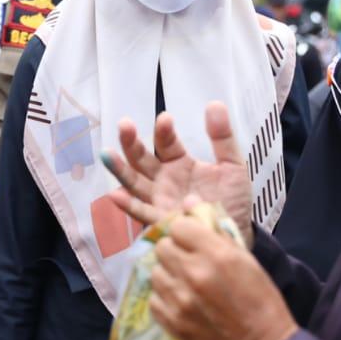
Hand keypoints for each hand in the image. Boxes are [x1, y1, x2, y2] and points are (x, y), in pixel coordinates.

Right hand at [102, 102, 253, 244]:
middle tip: (125, 125)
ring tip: (106, 154)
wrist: (234, 235)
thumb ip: (223, 138)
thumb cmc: (231, 201)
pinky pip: (142, 212)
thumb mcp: (233, 166)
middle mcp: (164, 180)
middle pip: (142, 159)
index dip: (164, 131)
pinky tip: (115, 195)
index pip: (166, 143)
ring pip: (134, 182)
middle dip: (131, 142)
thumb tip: (215, 104)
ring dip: (120, 168)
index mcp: (179, 163)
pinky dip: (128, 205)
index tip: (165, 119)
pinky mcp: (161, 220)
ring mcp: (159, 199)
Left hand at [150, 200, 297, 339]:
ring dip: (168, 275)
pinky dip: (165, 299)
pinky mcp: (172, 322)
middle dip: (174, 252)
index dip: (185, 232)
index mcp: (216, 254)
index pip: (178, 226)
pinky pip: (154, 299)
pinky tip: (181, 302)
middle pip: (162, 247)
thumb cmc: (260, 299)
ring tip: (185, 284)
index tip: (193, 241)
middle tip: (188, 263)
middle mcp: (194, 273)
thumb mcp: (245, 259)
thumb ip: (215, 230)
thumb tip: (189, 200)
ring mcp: (180, 299)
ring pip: (155, 272)